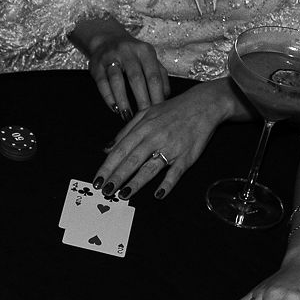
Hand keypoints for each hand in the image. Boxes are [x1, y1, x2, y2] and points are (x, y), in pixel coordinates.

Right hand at [76, 22, 167, 118]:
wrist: (107, 39)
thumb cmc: (133, 54)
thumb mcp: (149, 59)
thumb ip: (160, 75)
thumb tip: (166, 97)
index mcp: (145, 51)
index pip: (153, 75)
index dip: (156, 94)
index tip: (158, 110)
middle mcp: (128, 51)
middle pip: (136, 78)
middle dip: (141, 99)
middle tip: (144, 115)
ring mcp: (110, 57)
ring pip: (117, 80)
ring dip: (122, 100)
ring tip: (127, 115)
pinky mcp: (96, 65)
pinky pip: (102, 83)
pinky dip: (108, 97)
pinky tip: (114, 108)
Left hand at [97, 79, 245, 198]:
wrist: (203, 105)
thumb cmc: (172, 110)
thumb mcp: (146, 114)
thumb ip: (126, 131)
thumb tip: (107, 149)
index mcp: (143, 128)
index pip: (120, 150)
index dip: (108, 166)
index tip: (97, 179)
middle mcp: (155, 138)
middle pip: (132, 160)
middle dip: (117, 177)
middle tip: (105, 191)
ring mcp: (171, 148)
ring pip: (150, 168)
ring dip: (136, 183)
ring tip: (123, 195)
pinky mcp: (186, 156)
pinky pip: (175, 173)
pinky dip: (167, 184)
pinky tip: (158, 194)